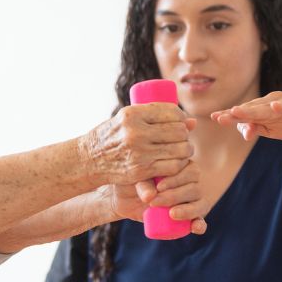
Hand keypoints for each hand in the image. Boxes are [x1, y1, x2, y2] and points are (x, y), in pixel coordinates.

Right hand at [81, 103, 195, 185]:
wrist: (89, 159)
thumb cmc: (111, 136)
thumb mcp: (127, 119)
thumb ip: (155, 118)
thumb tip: (192, 122)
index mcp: (132, 114)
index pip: (171, 112)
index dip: (181, 117)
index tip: (181, 122)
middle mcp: (136, 131)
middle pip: (178, 131)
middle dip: (184, 135)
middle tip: (181, 138)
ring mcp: (139, 152)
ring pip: (179, 149)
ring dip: (185, 150)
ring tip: (181, 150)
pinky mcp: (141, 170)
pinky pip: (172, 166)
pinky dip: (179, 164)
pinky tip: (176, 161)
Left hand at [100, 159, 208, 234]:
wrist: (124, 199)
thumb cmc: (131, 182)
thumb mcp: (135, 180)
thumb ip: (142, 184)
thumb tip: (150, 196)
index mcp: (181, 167)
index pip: (189, 170)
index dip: (176, 179)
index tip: (159, 187)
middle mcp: (190, 182)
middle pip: (194, 188)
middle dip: (175, 196)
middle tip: (155, 202)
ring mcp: (191, 201)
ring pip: (200, 204)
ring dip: (187, 210)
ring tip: (171, 214)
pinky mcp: (189, 217)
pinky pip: (200, 221)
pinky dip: (200, 225)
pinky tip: (195, 227)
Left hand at [210, 92, 281, 140]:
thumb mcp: (275, 130)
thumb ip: (258, 129)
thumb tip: (243, 132)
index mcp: (264, 109)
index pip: (244, 112)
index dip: (229, 115)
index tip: (213, 118)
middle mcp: (273, 102)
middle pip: (252, 108)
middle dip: (236, 113)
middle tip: (220, 117)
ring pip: (268, 106)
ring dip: (253, 109)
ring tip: (238, 111)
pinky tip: (274, 107)